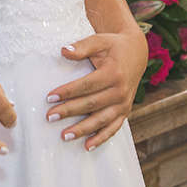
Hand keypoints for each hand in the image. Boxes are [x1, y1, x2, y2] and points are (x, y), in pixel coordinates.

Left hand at [45, 29, 148, 150]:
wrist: (136, 53)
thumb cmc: (114, 46)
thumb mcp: (100, 40)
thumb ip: (82, 46)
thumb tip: (63, 51)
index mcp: (114, 73)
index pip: (87, 85)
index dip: (68, 92)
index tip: (50, 97)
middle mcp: (120, 91)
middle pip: (91, 104)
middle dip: (69, 111)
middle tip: (50, 117)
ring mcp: (124, 103)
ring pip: (101, 120)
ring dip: (83, 129)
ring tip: (64, 136)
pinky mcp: (125, 111)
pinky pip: (114, 128)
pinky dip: (102, 138)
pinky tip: (87, 146)